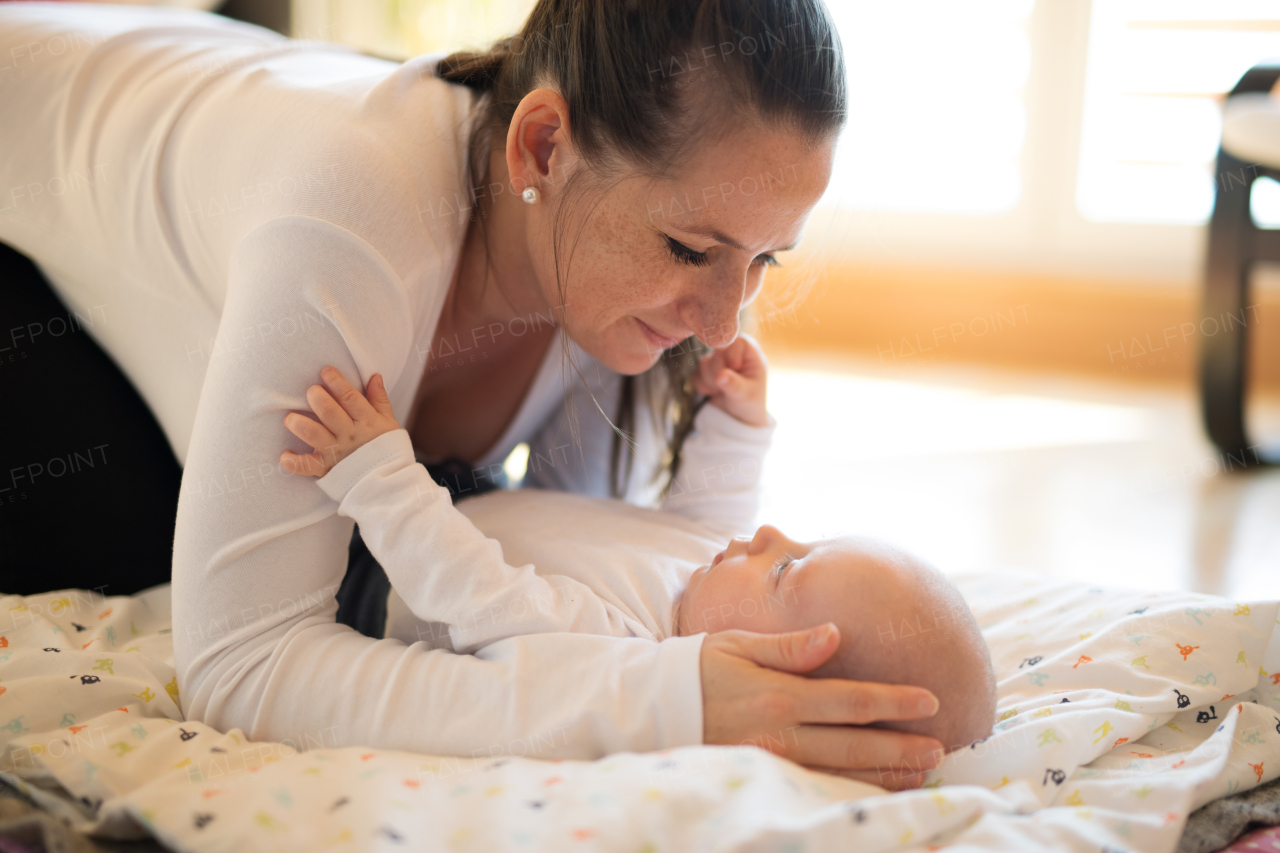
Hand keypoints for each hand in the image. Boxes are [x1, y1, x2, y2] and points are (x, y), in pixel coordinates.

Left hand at [279, 366, 399, 477]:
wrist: (388, 480)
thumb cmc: (386, 448)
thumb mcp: (388, 422)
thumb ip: (379, 399)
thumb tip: (374, 376)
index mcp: (366, 421)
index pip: (350, 397)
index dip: (336, 382)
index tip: (325, 371)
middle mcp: (350, 435)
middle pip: (329, 412)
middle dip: (316, 397)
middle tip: (311, 391)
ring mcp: (336, 452)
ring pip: (314, 434)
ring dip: (298, 424)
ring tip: (290, 418)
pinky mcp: (326, 469)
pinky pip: (307, 466)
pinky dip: (294, 462)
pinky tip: (285, 455)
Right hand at [693, 333, 767, 427]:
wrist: (738, 416)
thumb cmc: (750, 403)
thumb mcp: (745, 395)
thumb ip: (734, 384)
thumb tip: (721, 375)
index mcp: (748, 353)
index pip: (737, 341)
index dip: (732, 355)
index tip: (736, 369)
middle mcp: (732, 353)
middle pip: (717, 352)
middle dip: (719, 373)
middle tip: (728, 387)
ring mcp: (716, 361)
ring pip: (703, 363)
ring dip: (711, 381)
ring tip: (723, 391)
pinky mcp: (704, 371)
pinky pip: (695, 374)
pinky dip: (703, 387)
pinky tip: (714, 392)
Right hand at [700, 623, 944, 790]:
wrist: (650, 708)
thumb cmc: (698, 667)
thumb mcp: (737, 644)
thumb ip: (789, 645)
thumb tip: (835, 633)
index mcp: (779, 695)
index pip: (851, 700)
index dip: (894, 702)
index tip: (932, 701)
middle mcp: (780, 734)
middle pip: (854, 745)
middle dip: (901, 748)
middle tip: (940, 750)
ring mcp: (771, 762)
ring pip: (840, 774)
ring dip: (884, 774)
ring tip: (921, 773)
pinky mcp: (762, 778)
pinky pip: (816, 788)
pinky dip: (850, 788)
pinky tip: (875, 787)